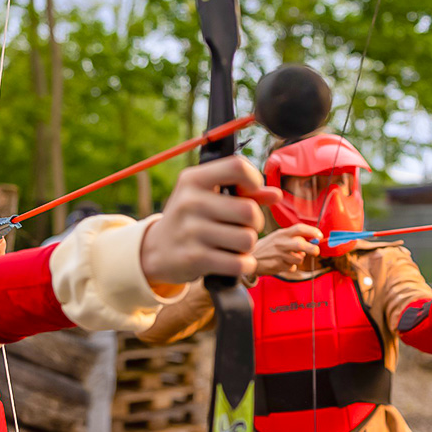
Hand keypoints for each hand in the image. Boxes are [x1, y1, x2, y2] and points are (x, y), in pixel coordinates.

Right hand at [141, 156, 281, 286]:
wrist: (155, 251)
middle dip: (255, 222)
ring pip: (247, 238)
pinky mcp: (194, 258)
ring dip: (248, 246)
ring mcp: (191, 231)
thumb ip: (243, 193)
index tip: (250, 194)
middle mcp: (190, 202)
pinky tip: (235, 261)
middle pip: (249, 210)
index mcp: (193, 179)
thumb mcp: (207, 197)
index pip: (237, 167)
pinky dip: (244, 264)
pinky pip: (238, 263)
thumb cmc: (190, 219)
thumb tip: (276, 194)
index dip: (254, 180)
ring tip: (235, 244)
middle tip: (244, 227)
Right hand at [253, 224, 320, 275]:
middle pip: (301, 245)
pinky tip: (281, 263)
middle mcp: (280, 243)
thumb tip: (312, 241)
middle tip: (316, 251)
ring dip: (298, 259)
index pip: (299, 228)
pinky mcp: (277, 266)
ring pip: (298, 258)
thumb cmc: (267, 247)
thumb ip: (293, 238)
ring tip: (289, 257)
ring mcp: (279, 255)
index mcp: (282, 233)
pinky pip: (292, 267)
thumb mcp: (278, 237)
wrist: (249, 258)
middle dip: (312, 248)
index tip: (320, 235)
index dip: (312, 231)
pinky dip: (290, 266)